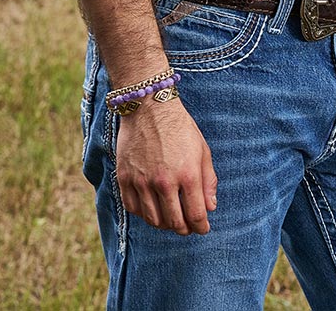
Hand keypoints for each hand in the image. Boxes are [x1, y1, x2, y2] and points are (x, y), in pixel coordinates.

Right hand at [115, 97, 216, 234]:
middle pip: (175, 223)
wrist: (149, 107)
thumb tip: (210, 208)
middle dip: (185, 229)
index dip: (201, 227)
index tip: (203, 228)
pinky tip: (152, 208)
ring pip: (154, 220)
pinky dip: (145, 214)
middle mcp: (164, 181)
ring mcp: (142, 182)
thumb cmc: (180, 127)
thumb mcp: (202, 149)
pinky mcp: (125, 179)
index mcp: (187, 174)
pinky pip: (134, 210)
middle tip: (188, 227)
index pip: (196, 215)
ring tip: (171, 218)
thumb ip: (208, 180)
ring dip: (165, 224)